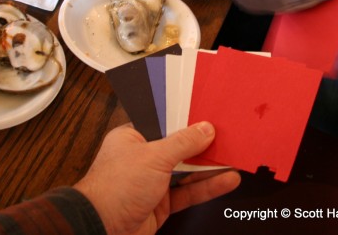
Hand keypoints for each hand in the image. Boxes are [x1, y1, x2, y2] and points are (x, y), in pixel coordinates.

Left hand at [74, 122, 240, 234]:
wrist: (101, 229)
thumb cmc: (116, 187)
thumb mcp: (154, 157)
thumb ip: (183, 143)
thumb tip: (205, 129)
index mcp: (133, 137)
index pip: (165, 123)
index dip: (187, 119)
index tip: (209, 114)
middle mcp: (142, 157)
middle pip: (179, 147)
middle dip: (203, 144)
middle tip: (229, 136)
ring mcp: (152, 182)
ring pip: (187, 171)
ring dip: (211, 167)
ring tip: (236, 157)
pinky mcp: (162, 203)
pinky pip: (189, 191)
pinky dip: (208, 187)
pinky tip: (227, 180)